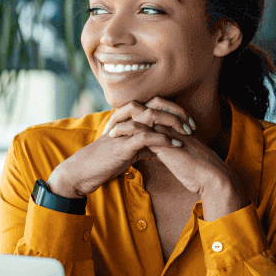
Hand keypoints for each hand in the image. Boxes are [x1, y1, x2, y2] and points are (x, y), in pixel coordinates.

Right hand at [47, 111, 186, 198]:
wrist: (84, 171)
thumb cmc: (104, 162)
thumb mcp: (127, 150)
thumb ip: (142, 145)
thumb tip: (159, 148)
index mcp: (128, 119)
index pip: (154, 105)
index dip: (173, 110)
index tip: (189, 122)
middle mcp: (126, 120)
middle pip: (156, 104)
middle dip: (177, 112)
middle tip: (192, 125)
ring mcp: (125, 130)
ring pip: (153, 116)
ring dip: (173, 123)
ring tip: (188, 133)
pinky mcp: (123, 144)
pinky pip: (147, 137)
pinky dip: (164, 140)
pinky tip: (176, 146)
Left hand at [106, 97, 241, 199]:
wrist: (211, 178)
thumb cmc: (198, 172)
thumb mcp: (180, 159)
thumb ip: (169, 152)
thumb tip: (157, 153)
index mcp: (173, 129)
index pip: (151, 117)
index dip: (135, 120)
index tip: (120, 127)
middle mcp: (170, 127)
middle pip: (145, 111)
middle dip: (126, 115)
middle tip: (110, 123)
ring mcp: (167, 132)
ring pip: (141, 117)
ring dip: (123, 120)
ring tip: (108, 127)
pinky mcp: (164, 142)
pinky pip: (142, 131)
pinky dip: (126, 130)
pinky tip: (114, 134)